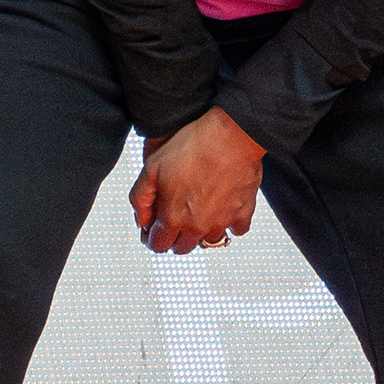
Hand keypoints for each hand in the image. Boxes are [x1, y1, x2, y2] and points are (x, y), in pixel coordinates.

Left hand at [129, 108, 264, 253]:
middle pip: (183, 248)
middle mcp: (197, 225)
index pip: (158, 245)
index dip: (153, 237)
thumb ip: (140, 198)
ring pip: (209, 242)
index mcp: (173, 217)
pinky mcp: (243, 213)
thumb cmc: (193, 144)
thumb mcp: (152, 166)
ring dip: (202, 232)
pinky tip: (225, 208)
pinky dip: (230, 224)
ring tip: (201, 212)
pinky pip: (237, 230)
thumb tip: (141, 220)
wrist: (231, 134)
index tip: (156, 227)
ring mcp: (222, 221)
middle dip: (175, 237)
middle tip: (176, 219)